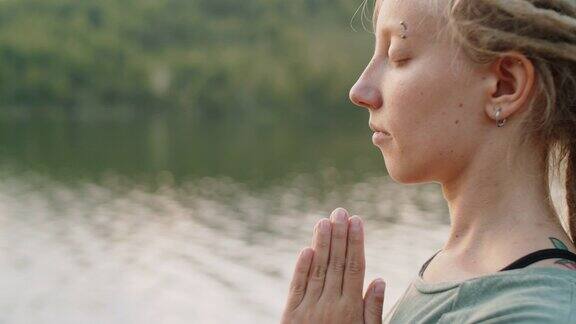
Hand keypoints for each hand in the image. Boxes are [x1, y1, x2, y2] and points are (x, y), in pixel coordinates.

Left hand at [281, 207, 384, 323]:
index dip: (355, 242)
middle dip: (339, 236)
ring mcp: (309, 309)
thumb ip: (373, 310)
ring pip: (317, 270)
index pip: (354, 268)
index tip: (356, 221)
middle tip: (340, 212)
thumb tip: (379, 280)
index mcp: (351, 309)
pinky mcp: (291, 315)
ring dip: (321, 244)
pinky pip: (297, 287)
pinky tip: (306, 249)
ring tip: (324, 222)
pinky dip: (301, 268)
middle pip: (336, 264)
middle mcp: (330, 306)